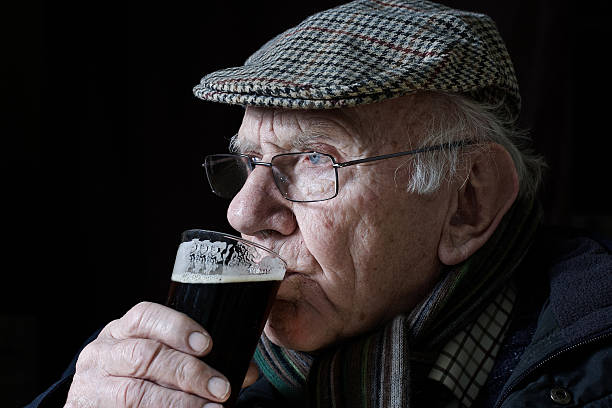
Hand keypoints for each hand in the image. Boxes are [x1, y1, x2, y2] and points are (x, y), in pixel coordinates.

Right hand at [65, 302, 230, 407]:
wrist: (99, 399)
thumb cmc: (139, 374)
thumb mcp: (159, 357)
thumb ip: (199, 358)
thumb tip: (247, 371)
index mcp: (121, 330)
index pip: (144, 317)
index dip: (176, 328)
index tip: (206, 344)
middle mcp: (103, 354)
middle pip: (144, 356)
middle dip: (188, 372)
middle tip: (221, 387)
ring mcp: (92, 386)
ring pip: (135, 394)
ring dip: (179, 403)